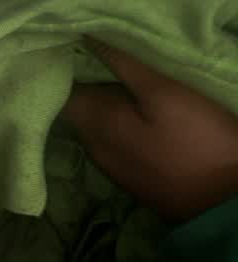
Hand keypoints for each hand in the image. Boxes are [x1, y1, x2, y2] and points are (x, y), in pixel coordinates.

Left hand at [63, 39, 237, 220]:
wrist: (220, 201)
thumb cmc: (196, 140)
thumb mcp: (164, 93)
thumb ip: (123, 68)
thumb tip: (87, 40)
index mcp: (92, 123)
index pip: (60, 91)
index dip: (67, 71)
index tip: (85, 57)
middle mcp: (90, 146)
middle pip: (76, 108)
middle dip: (87, 85)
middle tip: (111, 67)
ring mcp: (108, 164)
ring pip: (94, 126)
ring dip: (104, 106)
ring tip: (126, 88)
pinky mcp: (127, 174)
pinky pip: (112, 141)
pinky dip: (118, 126)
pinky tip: (138, 117)